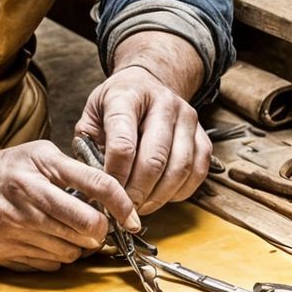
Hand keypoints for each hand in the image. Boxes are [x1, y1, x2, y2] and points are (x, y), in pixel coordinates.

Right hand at [0, 140, 137, 270]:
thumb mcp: (30, 157)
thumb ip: (67, 171)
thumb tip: (109, 197)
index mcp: (40, 163)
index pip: (98, 184)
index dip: (124, 205)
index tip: (133, 217)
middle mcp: (28, 192)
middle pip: (89, 225)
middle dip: (99, 233)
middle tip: (94, 229)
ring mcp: (16, 224)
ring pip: (72, 249)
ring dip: (77, 247)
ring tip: (63, 234)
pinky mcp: (6, 249)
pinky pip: (51, 263)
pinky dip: (55, 257)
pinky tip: (43, 243)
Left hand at [76, 63, 210, 213]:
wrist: (146, 83)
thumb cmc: (115, 104)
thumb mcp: (91, 116)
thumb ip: (88, 147)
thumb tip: (95, 186)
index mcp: (127, 96)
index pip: (123, 143)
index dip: (115, 176)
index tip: (106, 194)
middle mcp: (162, 103)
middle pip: (154, 159)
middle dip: (137, 191)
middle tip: (124, 208)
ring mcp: (187, 118)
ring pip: (180, 168)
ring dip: (159, 196)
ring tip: (141, 206)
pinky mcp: (202, 134)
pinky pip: (198, 172)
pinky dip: (180, 192)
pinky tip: (161, 196)